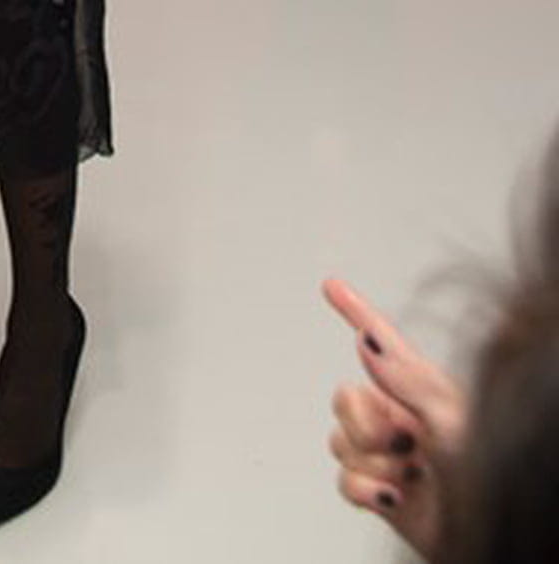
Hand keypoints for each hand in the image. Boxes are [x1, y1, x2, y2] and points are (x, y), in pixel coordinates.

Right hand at [323, 278, 468, 561]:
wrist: (488, 536)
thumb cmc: (489, 476)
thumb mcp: (453, 420)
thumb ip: (408, 380)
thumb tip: (366, 341)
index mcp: (420, 388)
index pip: (381, 339)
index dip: (355, 309)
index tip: (332, 284)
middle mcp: (399, 415)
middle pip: (345, 397)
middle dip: (365, 425)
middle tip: (405, 445)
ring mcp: (388, 453)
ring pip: (341, 441)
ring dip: (375, 464)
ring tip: (414, 477)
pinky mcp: (379, 490)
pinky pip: (345, 480)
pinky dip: (367, 491)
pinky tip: (396, 497)